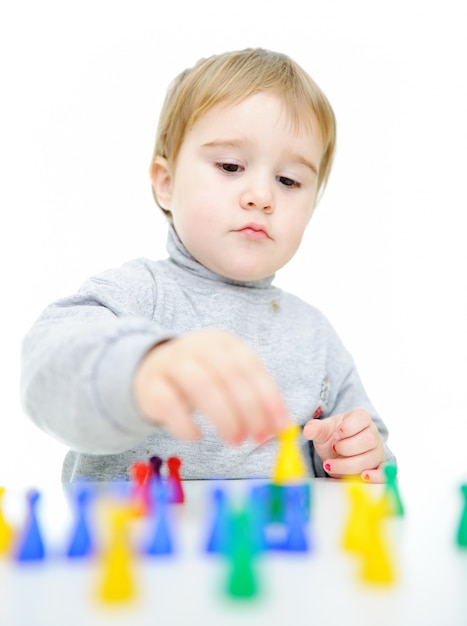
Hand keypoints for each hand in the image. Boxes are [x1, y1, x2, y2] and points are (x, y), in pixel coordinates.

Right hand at [133, 329, 290, 444]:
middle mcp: (198, 346)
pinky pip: (169, 404)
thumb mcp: (229, 380)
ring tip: (235, 441)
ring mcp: (171, 363)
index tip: (280, 426)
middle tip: (257, 437)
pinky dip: (185, 423)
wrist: (151, 372)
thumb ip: (255, 398)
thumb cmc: (200, 379)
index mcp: (223, 342)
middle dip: (249, 409)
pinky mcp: (150, 385)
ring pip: (201, 386)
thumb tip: (283, 427)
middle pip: (228, 375)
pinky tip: (197, 437)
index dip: (268, 397)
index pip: (251, 366)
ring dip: (224, 417)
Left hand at [302, 408, 385, 482]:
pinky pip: (383, 473)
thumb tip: (308, 431)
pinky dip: (375, 477)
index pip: (362, 418)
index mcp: (361, 418)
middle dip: (346, 448)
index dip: (346, 428)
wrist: (336, 454)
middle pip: (368, 440)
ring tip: (330, 465)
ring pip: (370, 459)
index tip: (335, 435)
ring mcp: (377, 451)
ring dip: (347, 465)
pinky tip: (363, 477)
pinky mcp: (379, 468)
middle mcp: (373, 433)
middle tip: (333, 449)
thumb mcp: (322, 431)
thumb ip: (316, 428)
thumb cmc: (332, 438)